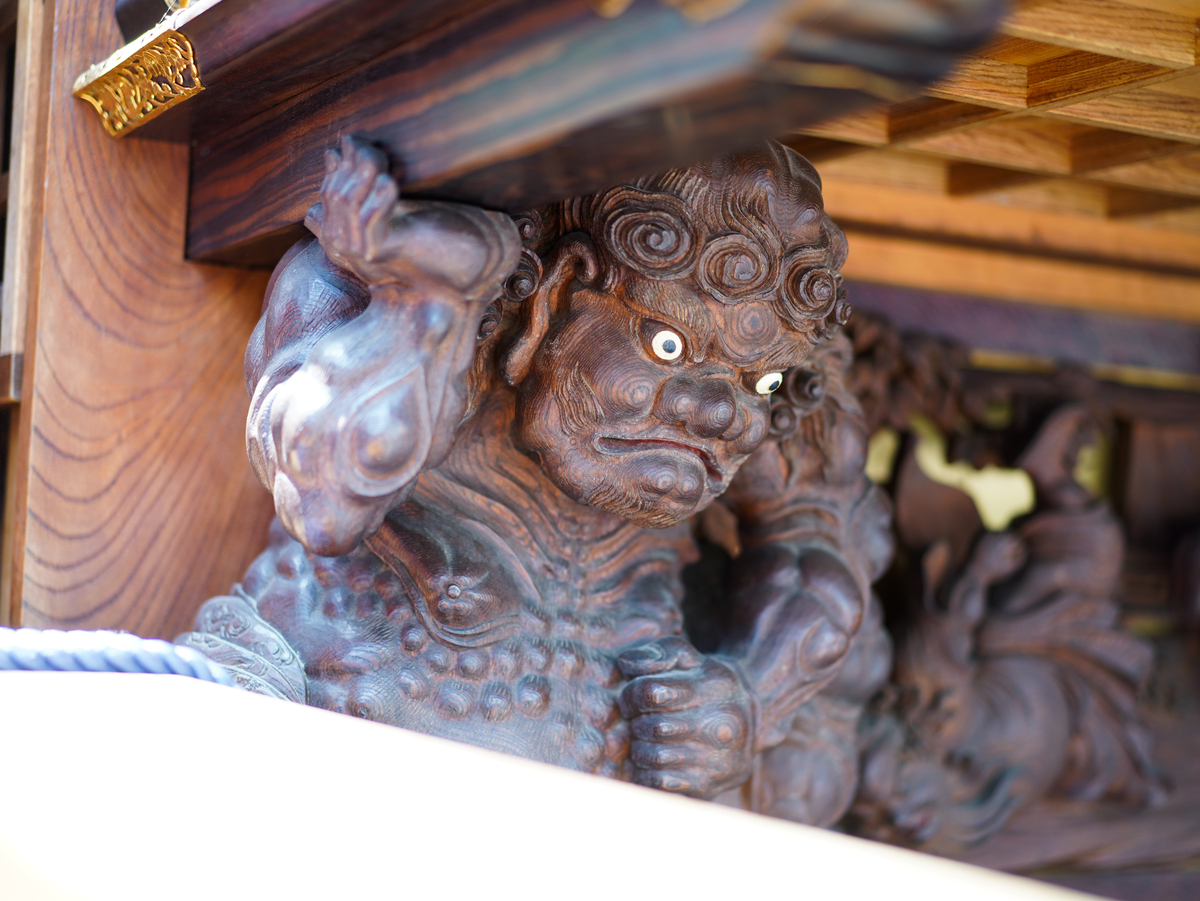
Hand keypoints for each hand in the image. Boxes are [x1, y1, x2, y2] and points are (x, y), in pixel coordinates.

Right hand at [305, 135, 403, 282]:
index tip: (350, 141)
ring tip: (380, 155)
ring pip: (350, 202)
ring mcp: (356, 250)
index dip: (339, 164)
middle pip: (337, 194)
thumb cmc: (417, 224)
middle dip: (350, 164)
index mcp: (335, 233)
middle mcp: (340, 245)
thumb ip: (354, 182)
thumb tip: (331, 154)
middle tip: (366, 144)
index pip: (329, 192)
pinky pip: (370, 219)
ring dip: (364, 173)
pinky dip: (379, 197)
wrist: (446, 257)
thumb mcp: (378, 198)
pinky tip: (389, 180)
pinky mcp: (375, 251)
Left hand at [618, 636, 756, 798]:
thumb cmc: (703, 683)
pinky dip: (648, 772)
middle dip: (637, 722)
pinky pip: (660, 783)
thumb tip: (627, 663)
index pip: (651, 692)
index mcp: (713, 686)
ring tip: (650, 741)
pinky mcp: (708, 788)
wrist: (749, 722)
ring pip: (653, 757)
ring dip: (641, 748)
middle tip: (643, 721)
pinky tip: (657, 762)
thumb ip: (656, 654)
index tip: (635, 699)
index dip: (632, 695)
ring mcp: (718, 760)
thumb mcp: (686, 657)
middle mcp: (722, 725)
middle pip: (651, 727)